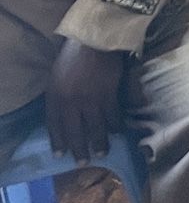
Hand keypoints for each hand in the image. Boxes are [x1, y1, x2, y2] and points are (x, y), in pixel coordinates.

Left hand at [45, 39, 126, 161]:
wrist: (96, 39)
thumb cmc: (73, 54)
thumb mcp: (56, 76)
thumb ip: (59, 95)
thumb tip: (64, 112)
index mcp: (55, 98)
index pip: (55, 126)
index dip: (58, 141)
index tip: (61, 154)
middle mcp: (71, 103)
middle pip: (75, 132)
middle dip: (79, 149)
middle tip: (83, 162)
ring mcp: (90, 100)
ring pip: (95, 128)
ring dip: (99, 142)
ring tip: (103, 153)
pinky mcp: (109, 95)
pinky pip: (113, 115)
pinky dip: (116, 125)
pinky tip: (119, 132)